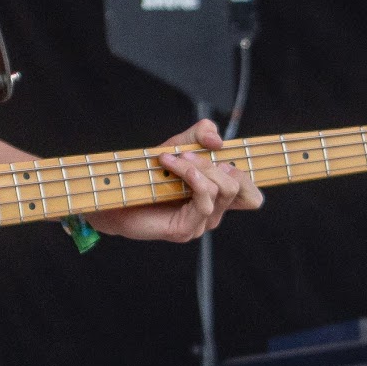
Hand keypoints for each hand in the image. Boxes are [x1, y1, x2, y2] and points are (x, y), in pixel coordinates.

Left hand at [91, 119, 261, 242]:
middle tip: (186, 154)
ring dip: (197, 167)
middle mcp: (213, 213)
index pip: (251, 195)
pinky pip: (204, 202)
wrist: (115, 194)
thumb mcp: (177, 146)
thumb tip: (217, 138)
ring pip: (221, 191)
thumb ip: (199, 136)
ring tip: (171, 159)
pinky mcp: (185, 230)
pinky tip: (171, 166)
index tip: (220, 153)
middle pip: (238, 187)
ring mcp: (200, 224)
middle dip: (214, 163)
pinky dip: (190, 177)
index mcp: (216, 197)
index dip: (247, 173)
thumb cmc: (146, 173)